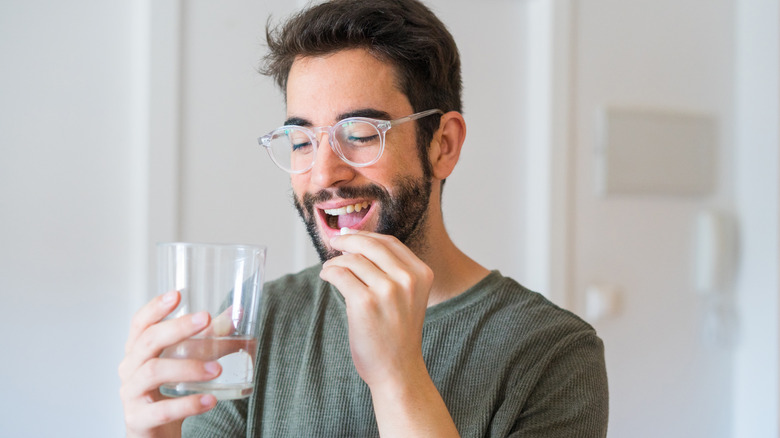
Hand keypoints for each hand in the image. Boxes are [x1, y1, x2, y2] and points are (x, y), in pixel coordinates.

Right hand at [118, 291, 221, 437]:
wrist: (155, 435)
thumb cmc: (168, 393)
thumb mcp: (186, 362)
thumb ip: (210, 339)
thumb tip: (237, 314)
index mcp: (138, 351)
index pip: (140, 323)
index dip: (155, 307)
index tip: (177, 294)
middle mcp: (130, 369)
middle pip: (148, 341)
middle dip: (178, 327)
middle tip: (207, 318)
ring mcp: (131, 395)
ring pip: (154, 372)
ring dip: (189, 367)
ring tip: (218, 369)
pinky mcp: (139, 420)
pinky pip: (163, 409)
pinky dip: (188, 404)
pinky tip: (211, 400)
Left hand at [319, 230, 433, 386]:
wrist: (397, 370)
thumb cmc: (397, 333)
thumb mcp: (408, 296)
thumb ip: (392, 270)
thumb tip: (356, 241)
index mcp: (421, 274)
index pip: (389, 242)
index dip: (366, 236)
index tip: (350, 236)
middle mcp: (407, 279)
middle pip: (370, 245)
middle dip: (347, 240)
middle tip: (334, 242)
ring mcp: (387, 291)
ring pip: (352, 260)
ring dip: (335, 261)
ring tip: (329, 268)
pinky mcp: (365, 303)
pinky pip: (340, 274)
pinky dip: (329, 272)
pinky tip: (327, 276)